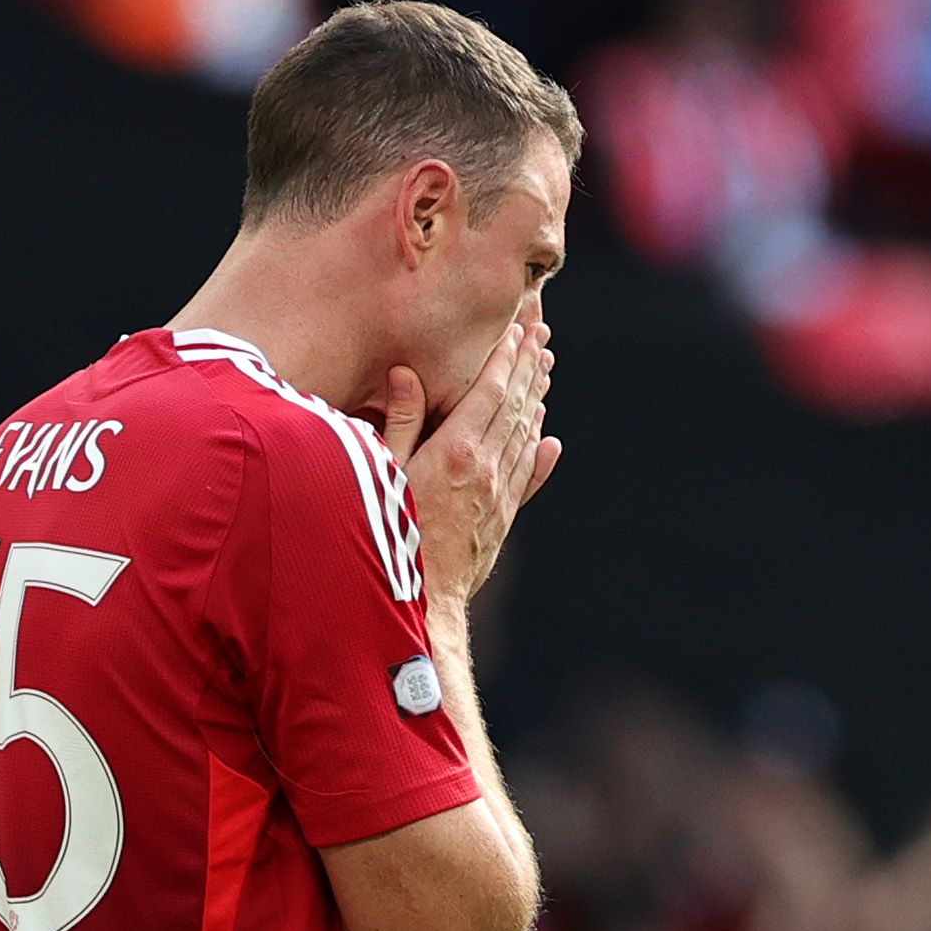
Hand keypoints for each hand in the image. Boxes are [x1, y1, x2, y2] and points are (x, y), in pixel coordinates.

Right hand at [384, 313, 559, 609]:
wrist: (420, 601)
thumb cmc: (389, 534)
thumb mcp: (382, 473)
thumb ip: (399, 423)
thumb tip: (406, 374)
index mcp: (455, 452)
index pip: (490, 392)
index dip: (506, 358)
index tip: (519, 330)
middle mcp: (485, 469)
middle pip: (515, 407)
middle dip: (529, 367)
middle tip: (542, 335)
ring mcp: (498, 495)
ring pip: (525, 436)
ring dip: (536, 398)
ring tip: (545, 369)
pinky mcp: (501, 519)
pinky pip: (526, 475)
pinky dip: (538, 450)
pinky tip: (548, 438)